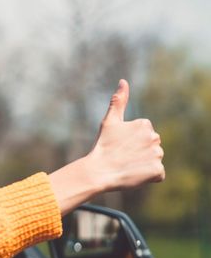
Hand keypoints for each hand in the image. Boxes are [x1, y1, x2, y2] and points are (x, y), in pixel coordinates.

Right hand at [49, 79, 164, 214]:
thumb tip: (123, 81)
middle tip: (122, 156)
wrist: (99, 171)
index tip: (119, 145)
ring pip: (154, 159)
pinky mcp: (158, 171)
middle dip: (139, 151)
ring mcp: (157, 155)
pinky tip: (134, 174)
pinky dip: (147, 176)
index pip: (143, 134)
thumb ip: (119, 101)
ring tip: (127, 165)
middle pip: (151, 146)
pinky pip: (157, 174)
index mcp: (144, 124)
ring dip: (143, 164)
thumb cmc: (102, 146)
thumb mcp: (109, 121)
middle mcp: (154, 138)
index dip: (131, 142)